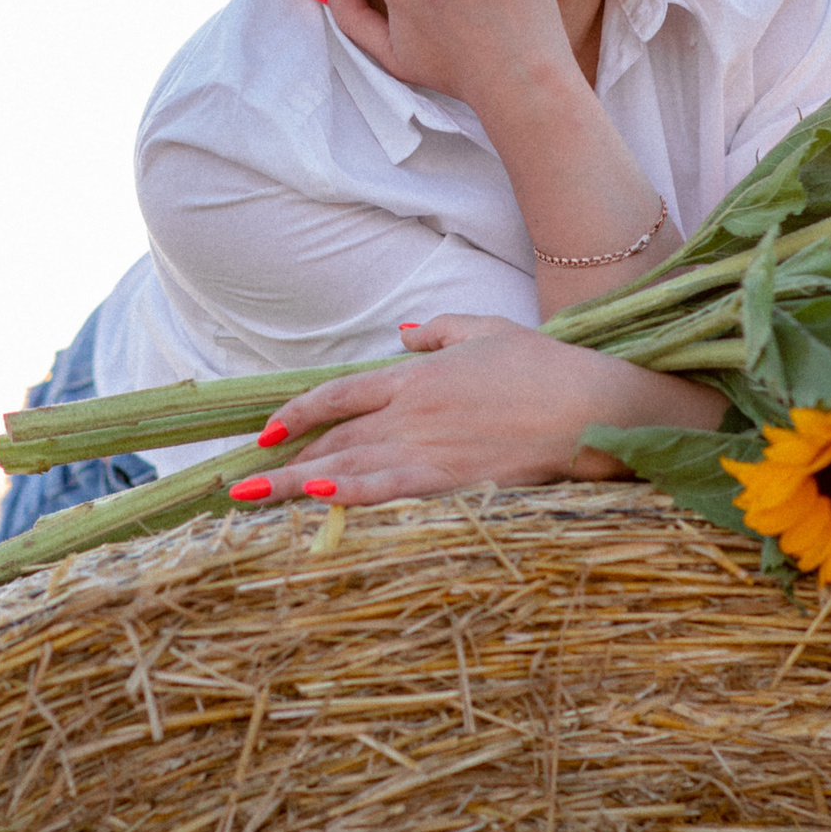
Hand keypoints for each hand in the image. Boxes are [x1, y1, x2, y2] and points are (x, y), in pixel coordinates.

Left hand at [245, 315, 724, 505]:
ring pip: (346, 465)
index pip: (337, 394)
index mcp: (414, 377)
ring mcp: (427, 445)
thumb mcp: (488, 330)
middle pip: (332, 437)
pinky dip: (346, 494)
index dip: (296, 413)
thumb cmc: (545, 368)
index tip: (265, 432)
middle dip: (282, 459)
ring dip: (293, 484)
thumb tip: (402, 334)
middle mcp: (410, 410)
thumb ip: (439, 331)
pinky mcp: (451, 478)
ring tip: (250, 500)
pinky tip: (313, 501)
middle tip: (241, 482)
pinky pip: (386, 488)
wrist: (589, 404)